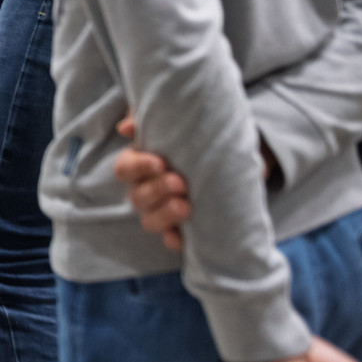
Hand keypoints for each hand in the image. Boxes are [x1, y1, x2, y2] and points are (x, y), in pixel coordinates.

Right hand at [114, 115, 189, 250]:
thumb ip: (154, 120)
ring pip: (149, 220)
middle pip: (137, 197)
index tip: (160, 163)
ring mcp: (163, 212)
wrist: (237, 157)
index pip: (124, 169)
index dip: (138, 167)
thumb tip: (125, 127)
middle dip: (156, 190)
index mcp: (142, 164)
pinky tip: (185, 236)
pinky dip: (175, 240)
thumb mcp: (184, 122)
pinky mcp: (182, 230)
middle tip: (180, 183)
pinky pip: (171, 241)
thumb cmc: (202, 136)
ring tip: (186, 207)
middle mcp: (147, 190)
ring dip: (164, 214)